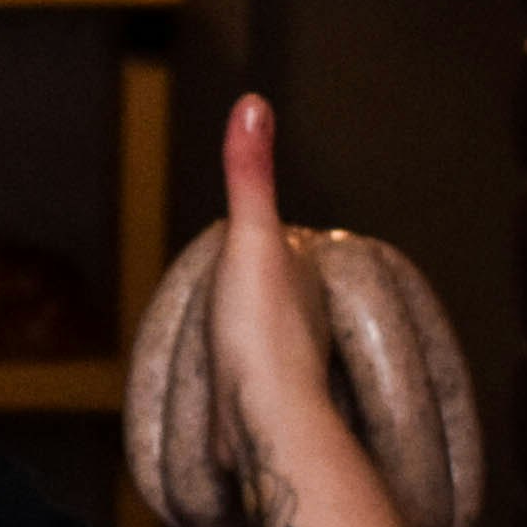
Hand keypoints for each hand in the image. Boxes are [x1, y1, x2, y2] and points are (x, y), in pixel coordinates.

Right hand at [204, 94, 334, 471]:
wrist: (264, 423)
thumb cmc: (261, 331)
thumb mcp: (250, 240)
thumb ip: (250, 177)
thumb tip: (254, 103)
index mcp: (305, 277)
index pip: (280, 244)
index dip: (260, 235)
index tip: (245, 228)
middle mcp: (303, 320)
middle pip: (272, 290)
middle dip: (255, 286)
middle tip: (229, 281)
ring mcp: (281, 365)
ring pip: (261, 335)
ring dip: (246, 332)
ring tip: (221, 330)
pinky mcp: (257, 406)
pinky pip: (245, 379)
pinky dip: (234, 375)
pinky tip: (220, 386)